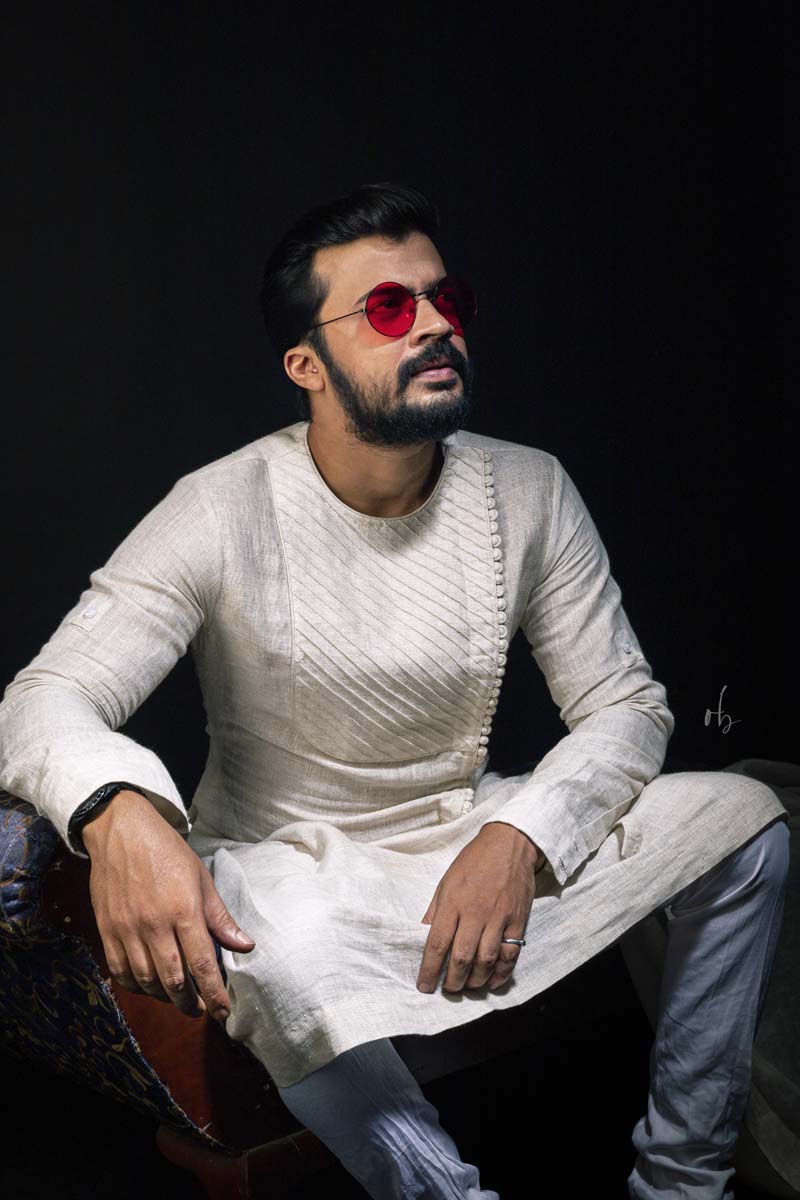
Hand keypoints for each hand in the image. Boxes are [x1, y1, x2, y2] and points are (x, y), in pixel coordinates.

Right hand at [82, 789, 254, 1020]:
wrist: (121, 830)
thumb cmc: (167, 851)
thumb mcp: (201, 878)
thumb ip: (220, 917)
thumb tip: (245, 945)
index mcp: (183, 910)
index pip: (202, 964)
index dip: (214, 994)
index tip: (224, 1013)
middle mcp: (154, 924)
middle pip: (173, 980)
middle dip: (190, 1003)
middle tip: (201, 1010)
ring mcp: (127, 929)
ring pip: (146, 980)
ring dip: (165, 998)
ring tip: (179, 999)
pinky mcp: (107, 930)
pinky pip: (120, 971)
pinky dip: (136, 986)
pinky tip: (149, 987)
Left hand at [416, 821, 537, 993]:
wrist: (508, 844)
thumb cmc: (473, 862)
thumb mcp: (446, 882)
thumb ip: (435, 912)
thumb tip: (422, 938)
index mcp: (453, 902)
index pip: (437, 943)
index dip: (429, 970)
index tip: (423, 985)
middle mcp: (475, 912)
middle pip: (461, 958)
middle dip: (452, 981)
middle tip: (447, 989)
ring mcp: (498, 917)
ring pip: (486, 960)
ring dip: (474, 981)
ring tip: (466, 986)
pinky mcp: (517, 920)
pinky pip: (510, 954)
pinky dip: (501, 974)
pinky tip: (492, 982)